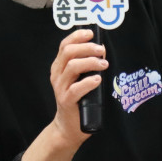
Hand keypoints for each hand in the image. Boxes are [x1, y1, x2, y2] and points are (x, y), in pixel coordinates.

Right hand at [47, 29, 106, 146]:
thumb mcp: (79, 78)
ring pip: (72, 66)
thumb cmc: (78, 100)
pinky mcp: (66, 100)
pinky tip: (98, 80)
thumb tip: (101, 50)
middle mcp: (57, 75)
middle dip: (87, 47)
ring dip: (91, 62)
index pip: (65, 45)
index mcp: (59, 66)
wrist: (68, 127)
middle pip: (69, 52)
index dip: (77, 36)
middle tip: (102, 51)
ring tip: (103, 64)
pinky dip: (88, 82)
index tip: (91, 33)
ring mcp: (60, 88)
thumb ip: (86, 65)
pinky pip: (76, 88)